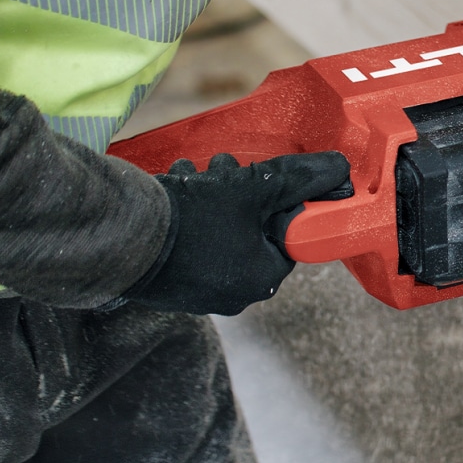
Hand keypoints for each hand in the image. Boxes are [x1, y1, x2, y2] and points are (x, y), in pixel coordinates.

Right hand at [126, 151, 350, 315]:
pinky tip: (175, 187)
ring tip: (194, 172)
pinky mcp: (169, 283)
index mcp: (261, 280)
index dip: (279, 200)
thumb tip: (340, 169)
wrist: (122, 236)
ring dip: (213, 195)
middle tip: (226, 167)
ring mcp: (197, 292)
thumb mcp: (255, 188)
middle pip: (252, 232)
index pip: (288, 236)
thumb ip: (300, 178)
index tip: (264, 177)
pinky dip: (189, 213)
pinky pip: (192, 243)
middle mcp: (232, 295)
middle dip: (242, 192)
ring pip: (220, 232)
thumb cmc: (195, 217)